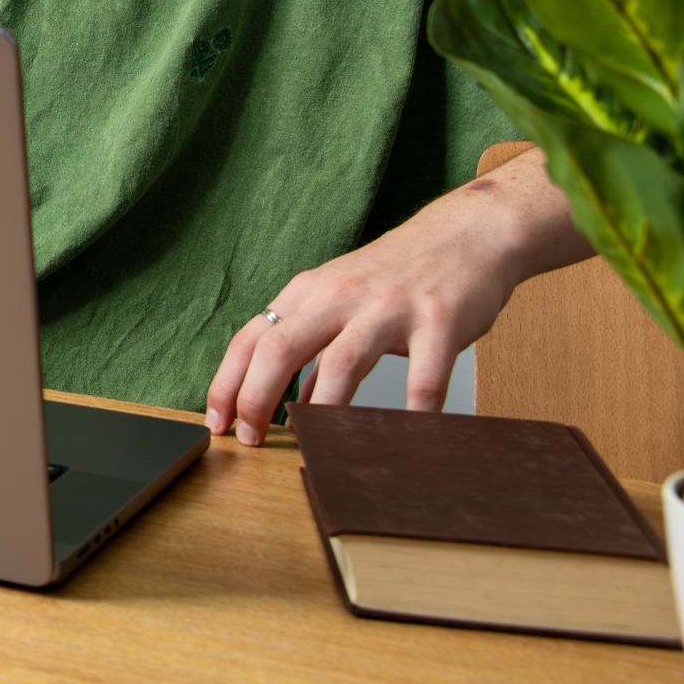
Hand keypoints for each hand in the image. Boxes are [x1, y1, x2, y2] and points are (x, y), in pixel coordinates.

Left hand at [203, 145, 590, 442]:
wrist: (465, 234)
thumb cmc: (394, 275)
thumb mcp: (338, 297)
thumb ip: (311, 343)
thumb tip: (285, 399)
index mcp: (308, 292)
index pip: (251, 340)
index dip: (228, 383)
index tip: (218, 423)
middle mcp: (340, 296)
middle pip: (281, 349)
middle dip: (257, 399)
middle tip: (252, 440)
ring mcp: (389, 308)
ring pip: (343, 364)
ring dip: (323, 412)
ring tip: (315, 449)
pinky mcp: (438, 321)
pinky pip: (424, 377)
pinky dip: (413, 413)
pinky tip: (406, 440)